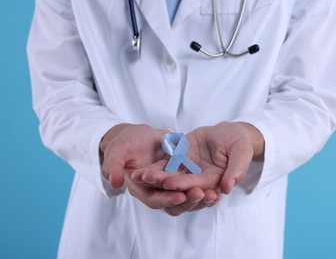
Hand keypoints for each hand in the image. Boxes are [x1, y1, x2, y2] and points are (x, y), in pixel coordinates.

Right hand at [100, 123, 219, 215]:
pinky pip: (193, 185)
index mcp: (140, 189)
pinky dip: (204, 187)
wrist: (137, 135)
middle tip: (204, 195)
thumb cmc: (124, 143)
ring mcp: (170, 186)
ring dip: (200, 198)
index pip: (154, 199)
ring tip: (215, 195)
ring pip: (186, 196)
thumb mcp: (116, 152)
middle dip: (189, 200)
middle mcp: (157, 191)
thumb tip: (115, 182)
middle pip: (174, 202)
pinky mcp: (180, 177)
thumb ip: (114, 166)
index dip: (167, 199)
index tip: (181, 196)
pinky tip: (219, 186)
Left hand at [132, 122, 264, 194]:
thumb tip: (228, 187)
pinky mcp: (179, 162)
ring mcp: (187, 172)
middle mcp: (198, 180)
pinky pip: (165, 166)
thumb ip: (237, 169)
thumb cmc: (238, 142)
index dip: (184, 184)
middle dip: (163, 183)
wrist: (228, 133)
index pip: (198, 185)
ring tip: (138, 175)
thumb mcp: (242, 151)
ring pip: (169, 178)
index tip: (171, 183)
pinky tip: (139, 168)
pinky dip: (153, 168)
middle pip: (180, 185)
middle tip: (147, 179)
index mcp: (214, 181)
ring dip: (154, 178)